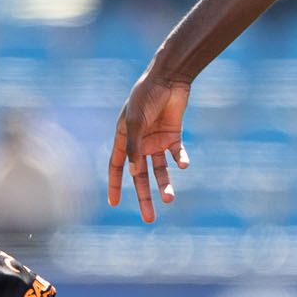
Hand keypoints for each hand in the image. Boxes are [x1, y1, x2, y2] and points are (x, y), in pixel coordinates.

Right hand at [107, 71, 191, 222]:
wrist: (170, 78)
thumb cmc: (146, 96)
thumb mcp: (136, 121)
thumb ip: (133, 147)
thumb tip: (132, 173)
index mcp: (124, 138)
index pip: (116, 166)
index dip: (115, 185)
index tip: (114, 203)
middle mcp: (140, 143)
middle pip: (140, 175)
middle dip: (144, 196)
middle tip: (149, 218)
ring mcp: (157, 140)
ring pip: (160, 170)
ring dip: (165, 184)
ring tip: (169, 199)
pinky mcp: (174, 136)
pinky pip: (177, 153)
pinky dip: (180, 160)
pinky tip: (183, 164)